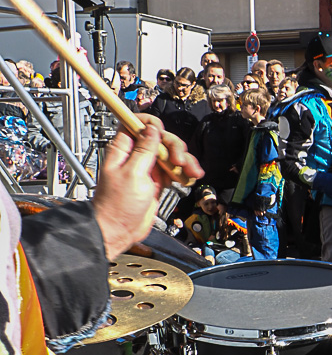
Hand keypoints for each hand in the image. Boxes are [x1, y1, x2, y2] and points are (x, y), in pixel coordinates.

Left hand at [92, 117, 202, 259]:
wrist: (120, 230)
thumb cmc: (117, 206)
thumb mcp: (133, 174)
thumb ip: (145, 150)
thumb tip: (152, 129)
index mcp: (123, 150)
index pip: (135, 124)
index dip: (151, 123)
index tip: (162, 131)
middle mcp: (136, 156)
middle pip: (161, 139)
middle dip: (174, 147)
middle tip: (179, 161)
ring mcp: (148, 168)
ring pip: (171, 154)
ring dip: (184, 161)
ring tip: (191, 173)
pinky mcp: (157, 181)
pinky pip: (174, 170)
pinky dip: (184, 173)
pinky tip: (190, 178)